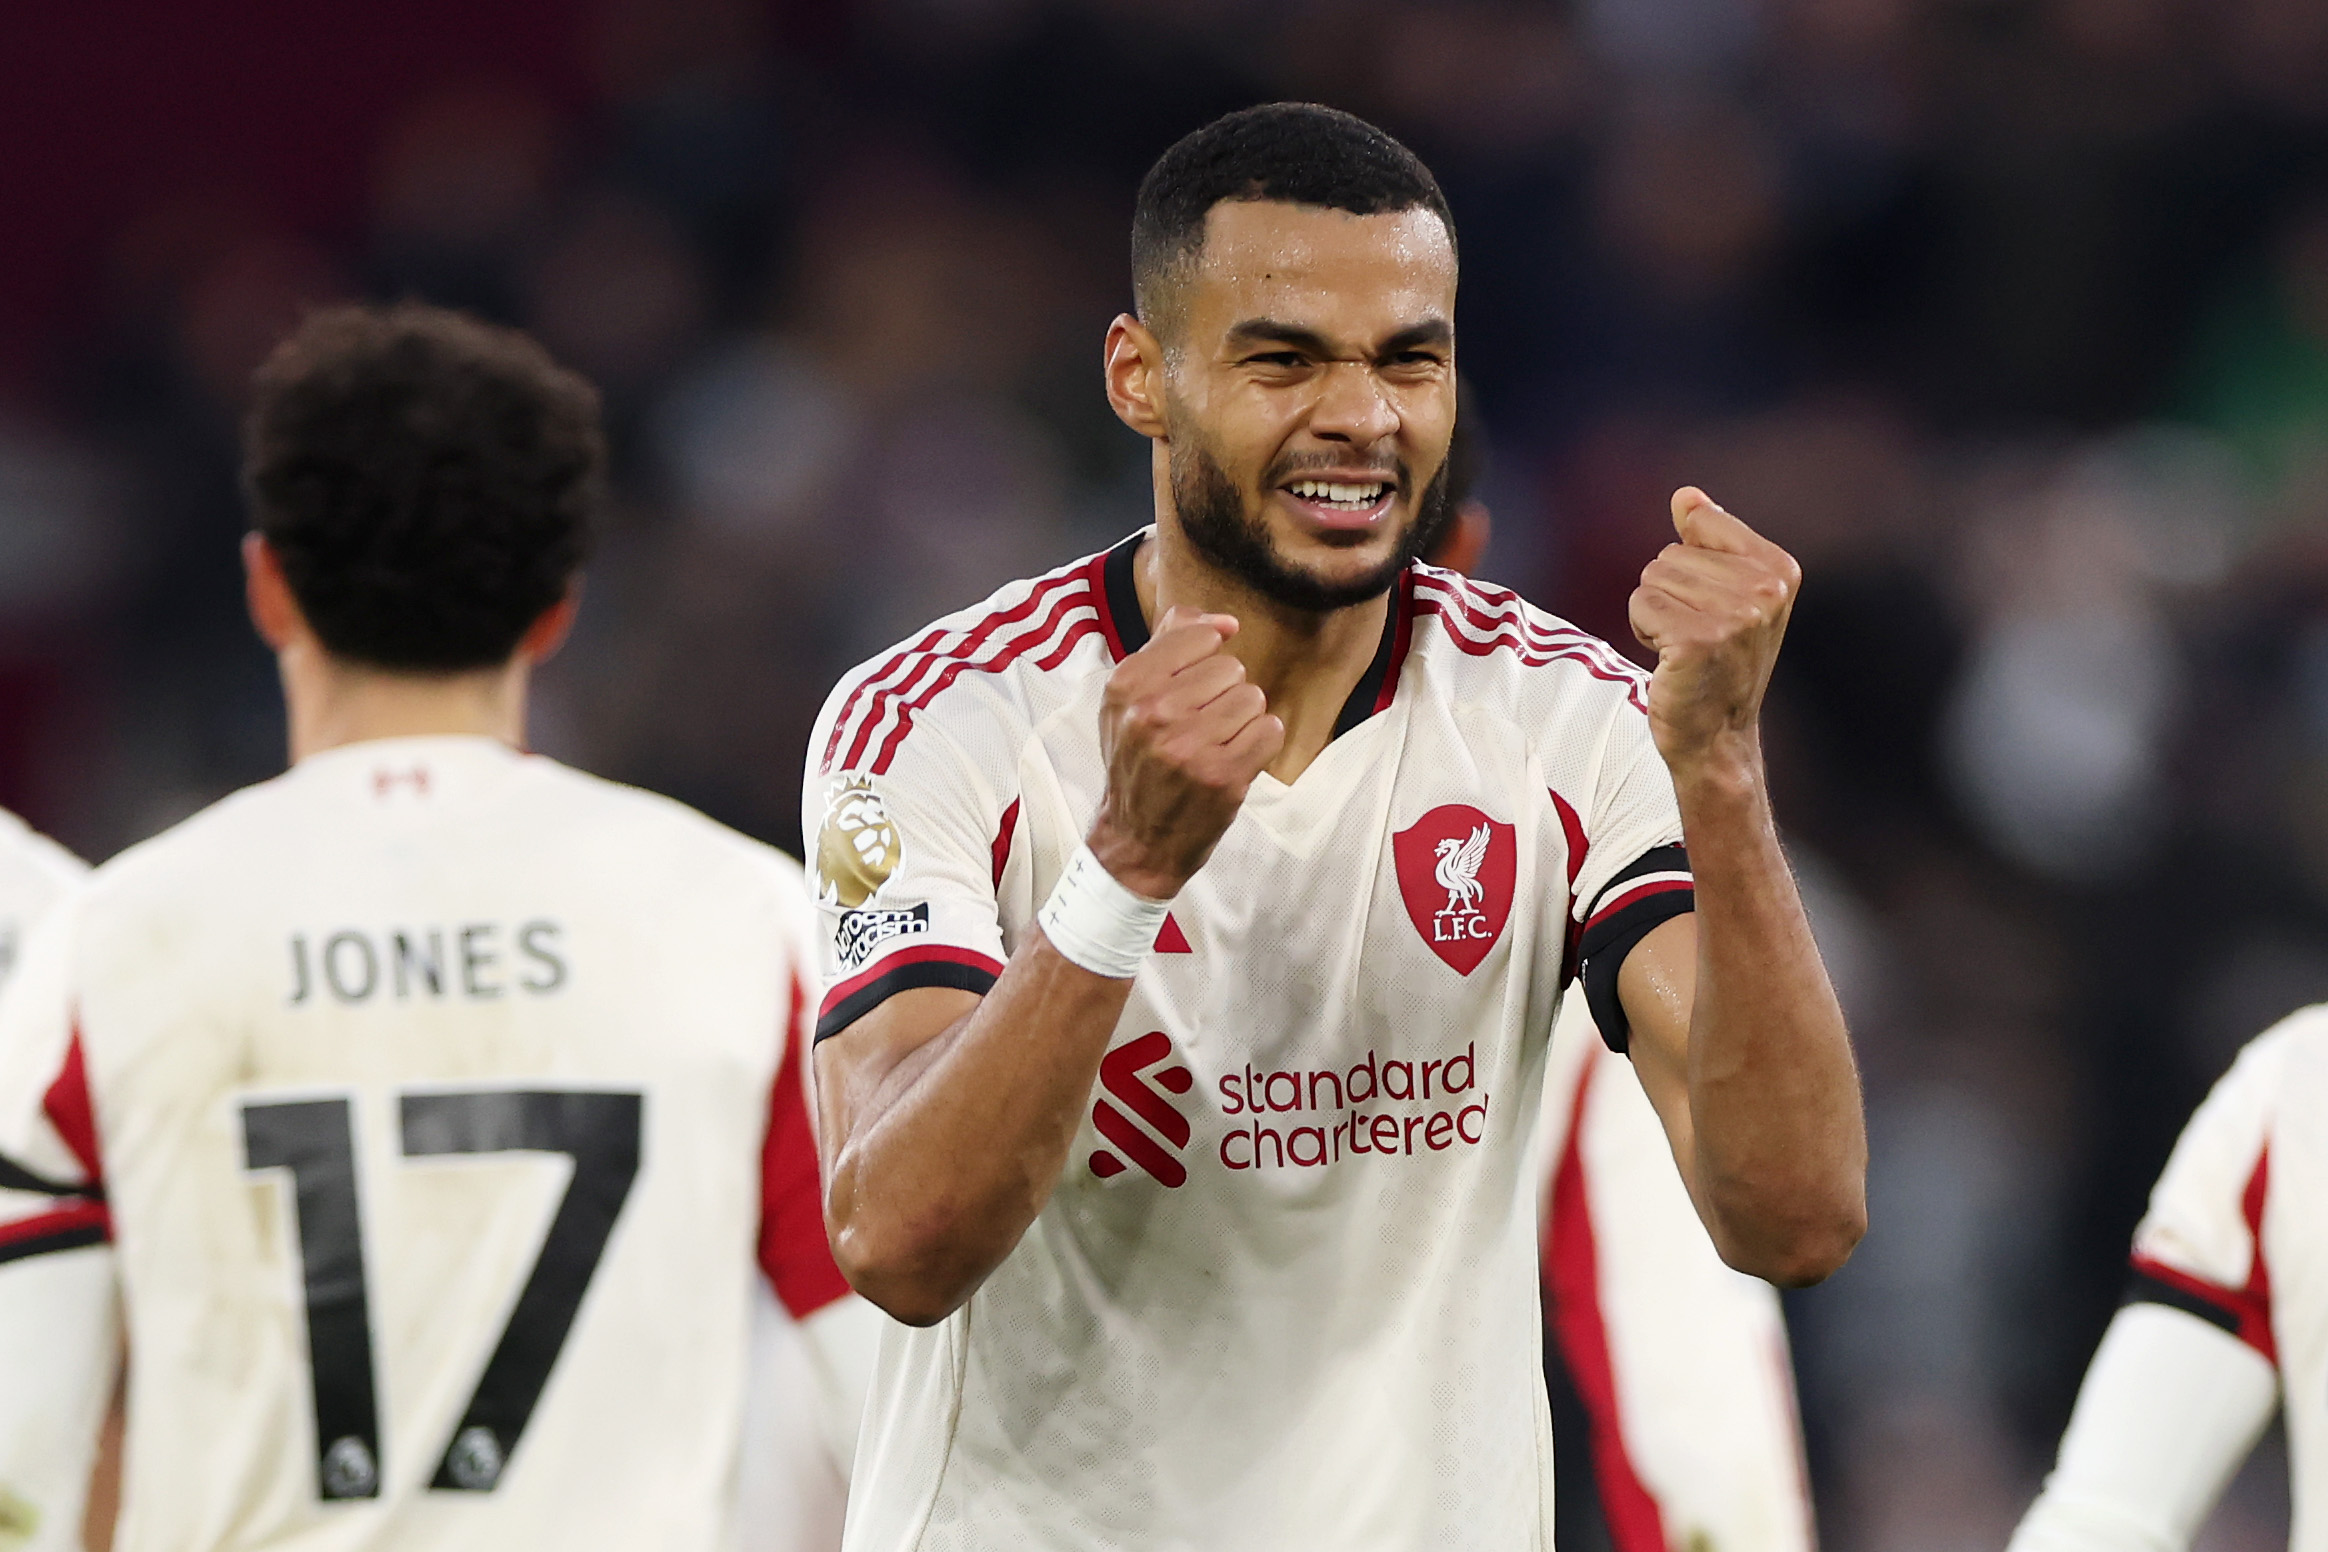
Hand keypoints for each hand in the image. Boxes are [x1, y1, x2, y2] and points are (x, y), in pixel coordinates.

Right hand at [1089, 607, 1284, 897]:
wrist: (1137, 837)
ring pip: (1253, 697)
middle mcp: (1153, 712)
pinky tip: (1234, 759)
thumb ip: (1169, 645)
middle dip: (1224, 693)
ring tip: (1216, 743)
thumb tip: (1224, 621)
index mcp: (1126, 685)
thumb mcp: (1130, 698)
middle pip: (1231, 667)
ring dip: (1243, 720)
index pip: (1198, 634)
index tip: (1193, 685)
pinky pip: (1269, 730)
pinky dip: (1259, 744)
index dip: (1207, 657)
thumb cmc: (1138, 760)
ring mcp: (1188, 746)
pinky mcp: (1223, 775)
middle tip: (1200, 725)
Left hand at [1629, 488, 1800, 779]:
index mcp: (1780, 568)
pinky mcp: (1700, 639)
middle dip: (1669, 594)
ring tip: (1684, 647)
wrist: (1717, 735)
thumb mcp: (1725, 593)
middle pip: (1669, 554)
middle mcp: (1766, 589)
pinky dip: (1644, 631)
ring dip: (1656, 614)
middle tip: (1695, 635)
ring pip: (1651, 579)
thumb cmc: (1717, 662)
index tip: (1712, 605)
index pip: (1701, 522)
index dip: (1690, 564)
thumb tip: (1686, 496)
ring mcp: (1736, 615)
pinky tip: (1671, 659)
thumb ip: (1708, 539)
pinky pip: (1641, 606)